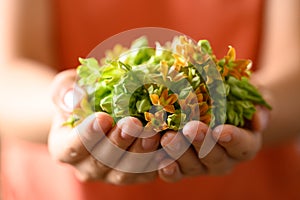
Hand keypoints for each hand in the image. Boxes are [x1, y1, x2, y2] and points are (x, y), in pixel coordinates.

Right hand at [48, 70, 161, 184]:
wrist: (101, 109)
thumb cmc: (83, 96)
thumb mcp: (67, 86)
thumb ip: (64, 91)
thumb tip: (73, 100)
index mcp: (64, 149)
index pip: (71, 148)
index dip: (86, 136)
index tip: (102, 118)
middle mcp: (87, 167)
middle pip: (102, 162)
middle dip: (118, 142)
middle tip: (133, 123)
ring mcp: (111, 173)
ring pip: (126, 171)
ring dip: (141, 153)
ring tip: (153, 132)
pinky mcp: (135, 174)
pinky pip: (146, 173)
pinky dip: (158, 160)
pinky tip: (167, 143)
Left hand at [158, 106, 268, 181]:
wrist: (215, 108)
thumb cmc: (235, 100)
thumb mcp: (253, 95)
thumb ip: (258, 103)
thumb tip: (259, 120)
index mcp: (244, 144)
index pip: (243, 146)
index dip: (234, 139)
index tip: (222, 131)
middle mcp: (223, 159)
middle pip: (214, 157)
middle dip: (202, 143)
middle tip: (190, 129)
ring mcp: (201, 165)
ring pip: (191, 166)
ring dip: (179, 153)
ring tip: (168, 137)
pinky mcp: (181, 167)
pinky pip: (174, 173)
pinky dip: (165, 167)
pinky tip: (158, 158)